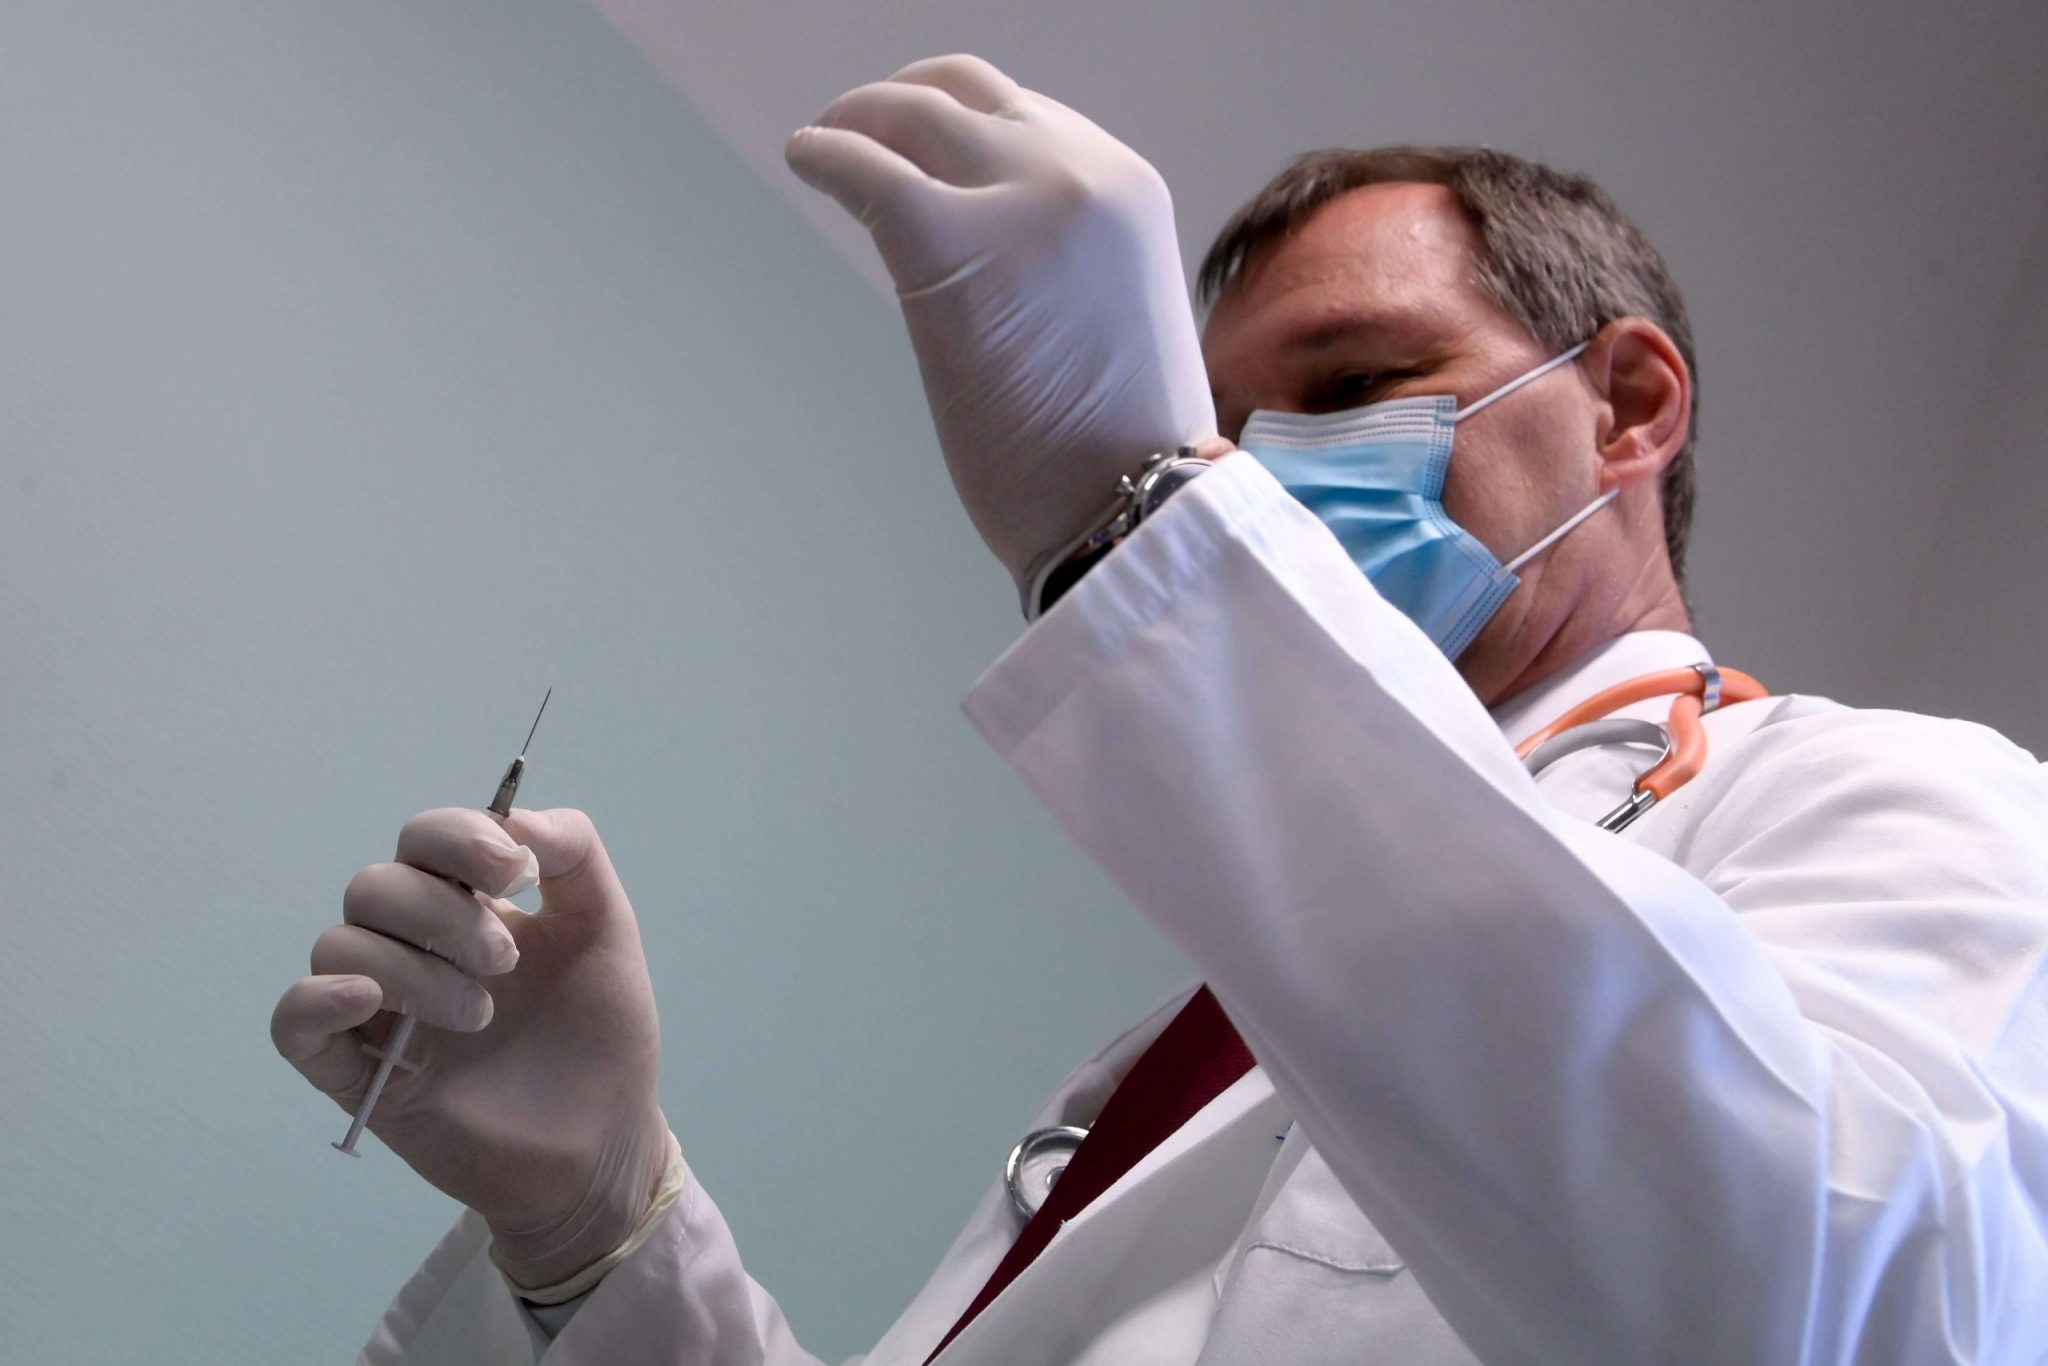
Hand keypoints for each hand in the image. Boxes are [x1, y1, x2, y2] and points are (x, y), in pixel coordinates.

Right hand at [271, 808, 669, 1290]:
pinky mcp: (357, 1074)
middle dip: (443, 914)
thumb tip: (514, 816)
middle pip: (376, 886)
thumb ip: (574, 853)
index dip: (457, 839)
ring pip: (341, 945)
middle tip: (506, 964)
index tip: (511, 873)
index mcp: (467, 904)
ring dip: (411, 968)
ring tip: (480, 1015)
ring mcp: (380, 1010)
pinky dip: (317, 1000)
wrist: (603, 1143)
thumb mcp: (606, 928)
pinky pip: (294, 1023)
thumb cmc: (601, 1035)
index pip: (425, 839)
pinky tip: (366, 1001)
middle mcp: (413, 946)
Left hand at [786, 54, 1216, 593]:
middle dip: (899, 103)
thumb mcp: (1113, 315)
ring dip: (854, 119)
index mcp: (1126, 189)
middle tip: (854, 128)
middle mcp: (1079, 174)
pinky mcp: (951, 246)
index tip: (914, 141)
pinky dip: (825, 153)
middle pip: (965, 93)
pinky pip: (867, 170)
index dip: (957, 119)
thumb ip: (1063, 259)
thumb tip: (988, 255)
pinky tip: (805, 161)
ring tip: (822, 145)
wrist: (1133, 504)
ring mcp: (1017, 204)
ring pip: (911, 116)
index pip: (1025, 114)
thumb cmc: (1121, 450)